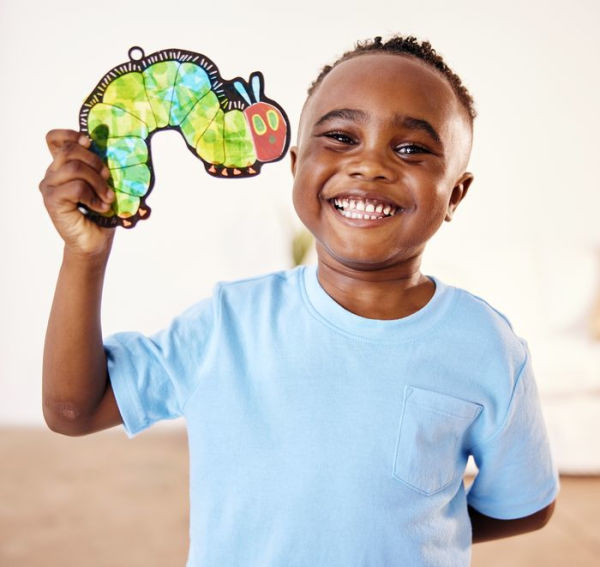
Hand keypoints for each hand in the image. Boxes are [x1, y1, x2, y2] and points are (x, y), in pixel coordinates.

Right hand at [39, 129, 115, 257]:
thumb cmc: (101, 214)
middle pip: (70, 150)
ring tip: (108, 198)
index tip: (90, 143)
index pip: (55, 139)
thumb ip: (102, 168)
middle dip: (96, 162)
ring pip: (74, 168)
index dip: (71, 135)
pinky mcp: (52, 201)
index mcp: (63, 166)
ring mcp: (50, 186)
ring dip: (98, 182)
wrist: (94, 242)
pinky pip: (75, 188)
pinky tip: (101, 207)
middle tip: (108, 178)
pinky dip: (94, 197)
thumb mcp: (104, 185)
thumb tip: (119, 150)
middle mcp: (52, 173)